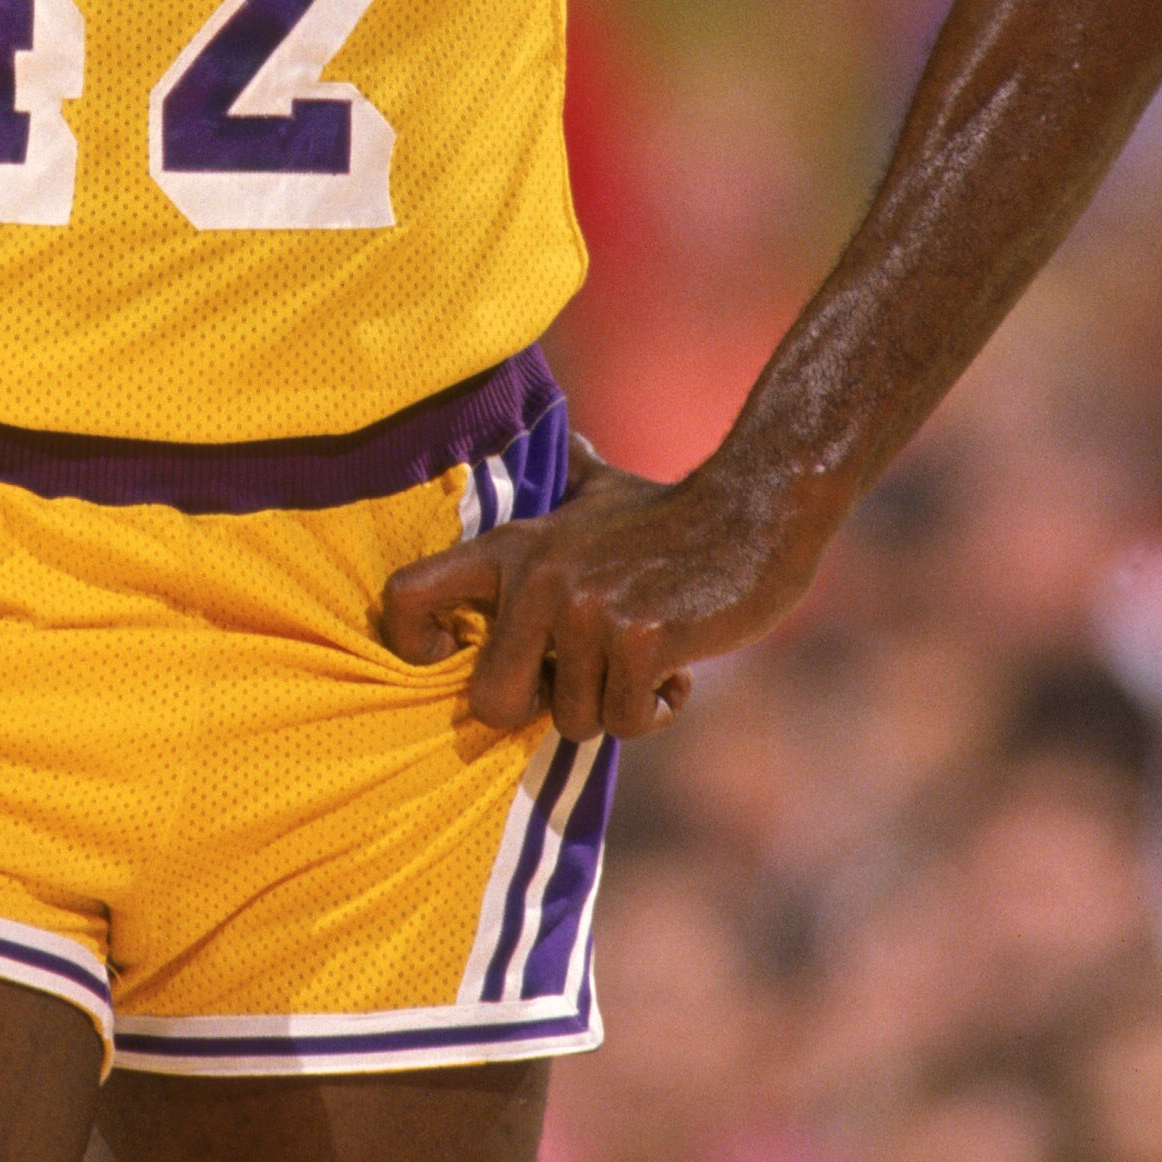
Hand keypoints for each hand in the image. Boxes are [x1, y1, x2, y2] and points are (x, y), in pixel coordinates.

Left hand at [379, 436, 820, 741]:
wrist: (755, 509)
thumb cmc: (673, 514)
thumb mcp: (600, 489)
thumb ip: (566, 477)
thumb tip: (559, 439)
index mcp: (511, 549)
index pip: (406, 595)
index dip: (414, 642)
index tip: (457, 656)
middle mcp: (536, 579)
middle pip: (491, 703)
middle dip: (544, 709)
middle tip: (588, 680)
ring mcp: (586, 610)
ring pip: (574, 722)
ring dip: (618, 706)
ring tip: (648, 659)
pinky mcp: (639, 640)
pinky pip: (628, 721)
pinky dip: (658, 710)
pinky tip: (679, 671)